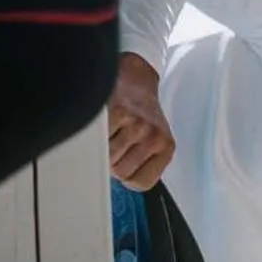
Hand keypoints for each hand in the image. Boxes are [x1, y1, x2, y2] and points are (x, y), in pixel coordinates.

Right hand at [107, 53, 175, 190]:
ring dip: (101, 148)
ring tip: (109, 131)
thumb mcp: (151, 141)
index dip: (126, 175)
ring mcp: (137, 123)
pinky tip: (102, 122)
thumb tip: (117, 185)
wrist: (134, 75)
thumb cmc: (139, 112)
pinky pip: (98, 140)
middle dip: (112, 161)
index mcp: (166, 147)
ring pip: (106, 157)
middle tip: (114, 142)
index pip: (141, 182)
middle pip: (120, 171)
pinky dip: (95, 134)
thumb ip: (140, 164)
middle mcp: (155, 135)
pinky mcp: (117, 111)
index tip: (124, 161)